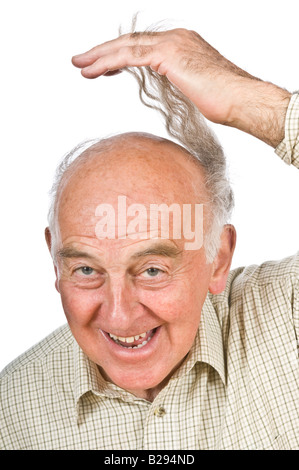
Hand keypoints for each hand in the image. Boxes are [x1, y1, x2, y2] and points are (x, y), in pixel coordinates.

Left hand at [72, 29, 290, 146]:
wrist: (241, 100)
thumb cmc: (226, 101)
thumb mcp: (196, 91)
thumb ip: (179, 86)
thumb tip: (172, 95)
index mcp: (181, 44)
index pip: (143, 47)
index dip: (120, 56)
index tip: (104, 68)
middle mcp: (175, 38)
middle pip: (131, 42)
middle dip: (103, 52)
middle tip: (82, 62)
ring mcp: (172, 43)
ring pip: (126, 46)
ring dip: (99, 56)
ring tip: (81, 66)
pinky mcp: (168, 54)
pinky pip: (130, 56)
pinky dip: (109, 62)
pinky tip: (94, 71)